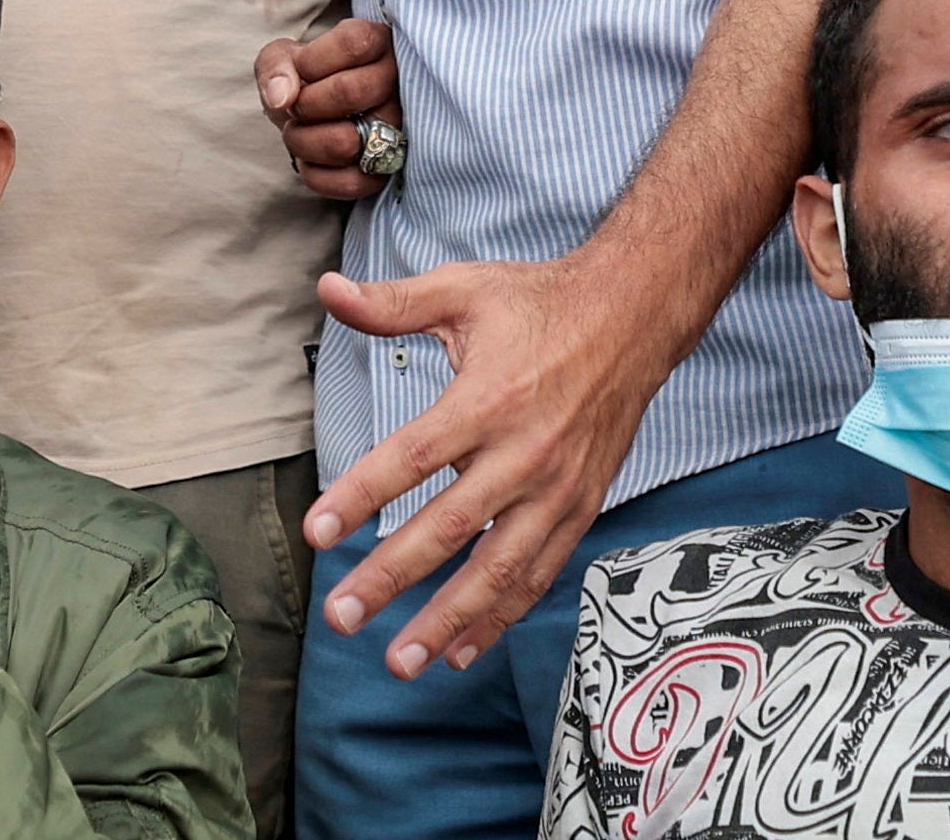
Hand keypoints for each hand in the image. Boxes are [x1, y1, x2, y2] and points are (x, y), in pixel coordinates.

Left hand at [255, 17, 399, 200]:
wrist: (316, 113)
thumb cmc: (304, 79)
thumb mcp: (282, 58)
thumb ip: (275, 66)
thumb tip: (282, 97)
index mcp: (377, 43)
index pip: (354, 44)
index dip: (312, 61)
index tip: (300, 69)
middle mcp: (397, 83)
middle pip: (350, 92)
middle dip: (305, 104)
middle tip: (295, 107)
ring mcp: (398, 128)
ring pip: (346, 142)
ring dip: (303, 141)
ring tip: (297, 131)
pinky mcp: (388, 169)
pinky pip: (351, 182)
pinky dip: (315, 174)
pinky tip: (309, 159)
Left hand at [302, 251, 671, 677]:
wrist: (633, 317)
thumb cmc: (538, 303)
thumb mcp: (463, 290)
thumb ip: (392, 302)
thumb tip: (327, 288)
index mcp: (486, 400)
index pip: (409, 459)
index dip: (359, 499)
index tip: (316, 533)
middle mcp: (523, 454)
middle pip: (448, 529)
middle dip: (392, 579)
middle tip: (343, 617)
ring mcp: (556, 489)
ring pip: (498, 570)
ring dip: (448, 620)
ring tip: (400, 660)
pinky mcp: (580, 507)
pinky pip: (537, 573)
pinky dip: (501, 616)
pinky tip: (462, 649)